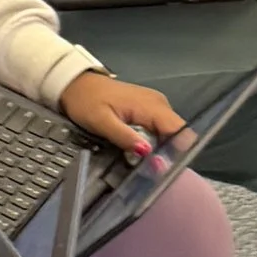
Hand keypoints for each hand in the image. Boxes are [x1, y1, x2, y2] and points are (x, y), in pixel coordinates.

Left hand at [59, 72, 183, 157]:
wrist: (77, 84)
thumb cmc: (87, 101)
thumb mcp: (101, 122)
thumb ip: (125, 137)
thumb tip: (147, 152)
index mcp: (151, 105)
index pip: (179, 129)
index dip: (178, 150)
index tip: (166, 168)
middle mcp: (159, 104)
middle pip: (177, 133)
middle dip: (170, 154)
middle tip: (154, 172)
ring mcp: (155, 106)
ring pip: (170, 133)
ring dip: (163, 150)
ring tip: (149, 167)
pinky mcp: (149, 110)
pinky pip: (160, 129)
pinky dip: (156, 143)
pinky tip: (144, 154)